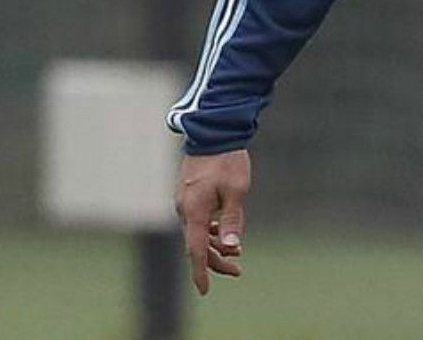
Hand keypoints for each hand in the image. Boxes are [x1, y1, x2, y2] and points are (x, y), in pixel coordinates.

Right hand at [175, 148, 250, 294]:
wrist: (213, 133)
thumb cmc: (227, 161)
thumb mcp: (236, 190)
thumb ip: (233, 219)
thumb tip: (232, 246)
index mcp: (195, 211)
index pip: (195, 250)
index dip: (201, 271)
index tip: (204, 290)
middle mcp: (185, 209)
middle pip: (197, 244)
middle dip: (216, 259)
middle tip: (238, 270)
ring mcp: (184, 201)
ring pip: (197, 232)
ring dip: (214, 244)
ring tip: (235, 251)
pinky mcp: (188, 194)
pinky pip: (197, 219)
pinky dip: (210, 229)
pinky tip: (223, 231)